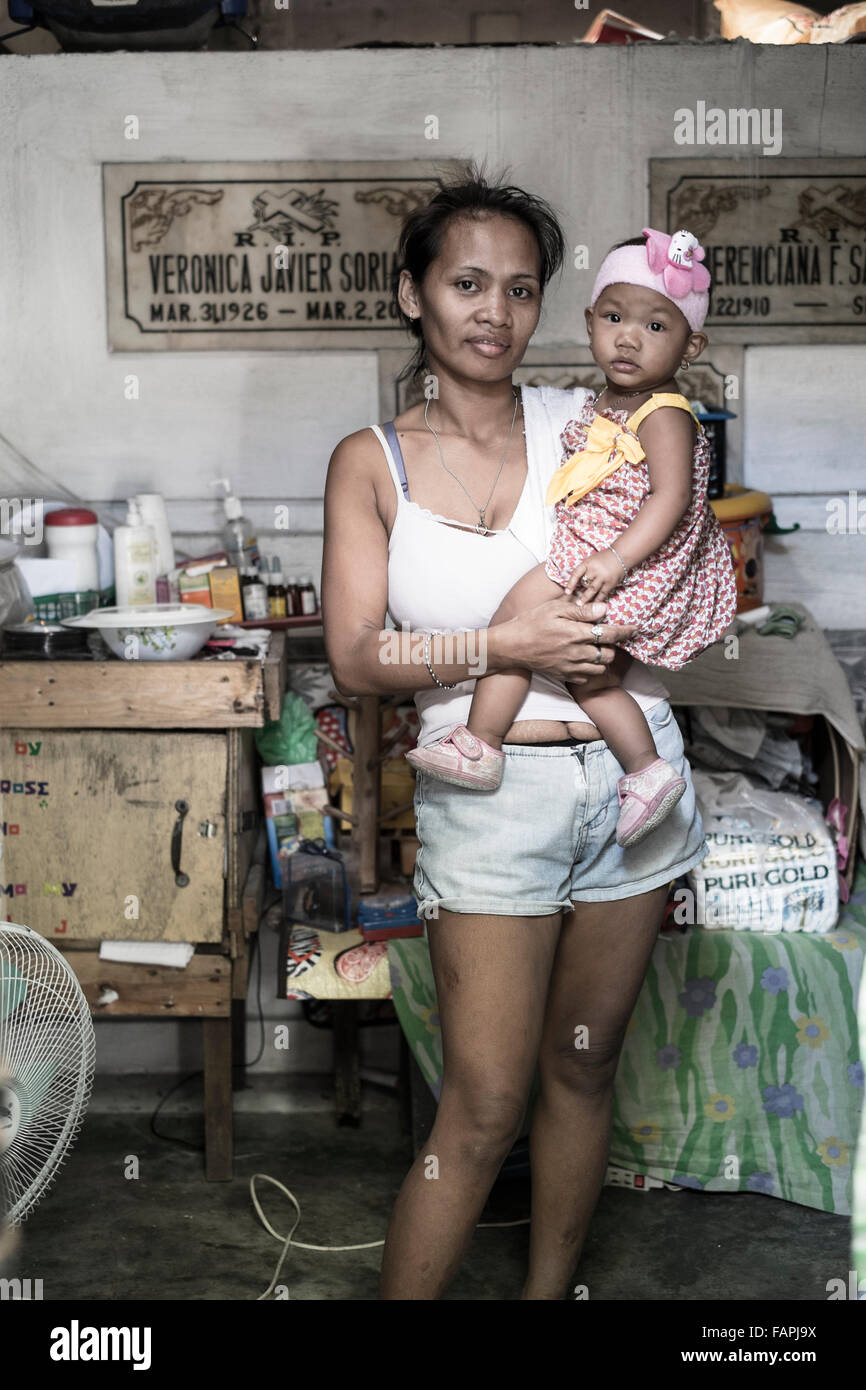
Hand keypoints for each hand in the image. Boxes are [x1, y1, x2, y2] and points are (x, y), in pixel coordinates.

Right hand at [500, 595, 636, 683]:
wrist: (511, 646)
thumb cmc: (531, 622)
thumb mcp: (555, 609)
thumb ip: (581, 611)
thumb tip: (605, 608)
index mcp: (576, 633)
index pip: (610, 634)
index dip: (626, 631)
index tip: (633, 628)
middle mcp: (577, 653)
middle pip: (609, 654)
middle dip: (613, 646)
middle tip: (608, 637)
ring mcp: (570, 666)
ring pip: (600, 668)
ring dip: (603, 659)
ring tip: (596, 649)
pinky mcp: (564, 675)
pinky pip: (586, 678)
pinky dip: (590, 670)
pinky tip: (584, 660)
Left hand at [564, 550, 624, 601]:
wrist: (621, 555)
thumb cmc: (603, 558)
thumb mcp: (591, 560)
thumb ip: (584, 570)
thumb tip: (575, 584)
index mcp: (588, 563)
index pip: (576, 574)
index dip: (570, 583)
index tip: (566, 592)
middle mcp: (595, 570)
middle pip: (584, 583)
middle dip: (579, 591)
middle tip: (574, 601)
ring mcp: (603, 577)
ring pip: (592, 590)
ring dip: (585, 598)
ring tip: (580, 605)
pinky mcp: (610, 583)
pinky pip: (602, 594)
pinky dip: (597, 600)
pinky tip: (593, 605)